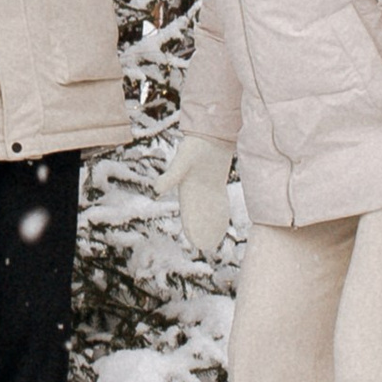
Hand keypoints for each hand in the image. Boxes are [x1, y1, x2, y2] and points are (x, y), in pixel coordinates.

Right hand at [158, 134, 235, 260]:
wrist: (210, 134)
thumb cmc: (195, 146)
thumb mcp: (182, 161)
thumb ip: (171, 176)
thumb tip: (156, 189)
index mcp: (186, 190)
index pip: (188, 214)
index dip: (191, 228)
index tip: (195, 243)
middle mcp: (195, 192)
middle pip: (199, 216)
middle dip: (202, 231)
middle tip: (207, 248)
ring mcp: (207, 188)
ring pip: (209, 211)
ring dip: (211, 224)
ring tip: (216, 240)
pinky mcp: (217, 183)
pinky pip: (218, 202)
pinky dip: (220, 213)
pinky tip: (224, 222)